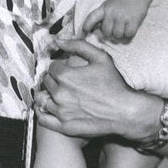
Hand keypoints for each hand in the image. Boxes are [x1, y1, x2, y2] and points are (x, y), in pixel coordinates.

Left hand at [35, 38, 160, 141]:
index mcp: (66, 76)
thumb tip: (58, 41)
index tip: (67, 72)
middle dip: (54, 80)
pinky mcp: (64, 126)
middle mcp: (60, 93)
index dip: (60, 68)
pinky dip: (42, 112)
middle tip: (65, 83)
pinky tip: (49, 108)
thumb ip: (78, 46)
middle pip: (46, 82)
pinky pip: (43, 118)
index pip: (52, 68)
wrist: (125, 112)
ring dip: (49, 95)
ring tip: (59, 95)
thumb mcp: (100, 58)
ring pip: (43, 99)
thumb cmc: (114, 84)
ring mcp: (61, 111)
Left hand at [81, 0, 146, 39]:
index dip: (87, 25)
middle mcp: (112, 12)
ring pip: (117, 35)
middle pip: (106, 32)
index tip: (84, 31)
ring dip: (120, 35)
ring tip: (123, 28)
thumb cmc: (120, 3)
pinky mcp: (133, 20)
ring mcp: (123, 16)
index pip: (92, 17)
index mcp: (104, 8)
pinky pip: (128, 35)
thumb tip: (94, 29)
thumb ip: (101, 16)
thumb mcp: (107, 6)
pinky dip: (129, 35)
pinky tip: (129, 30)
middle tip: (116, 28)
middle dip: (111, 33)